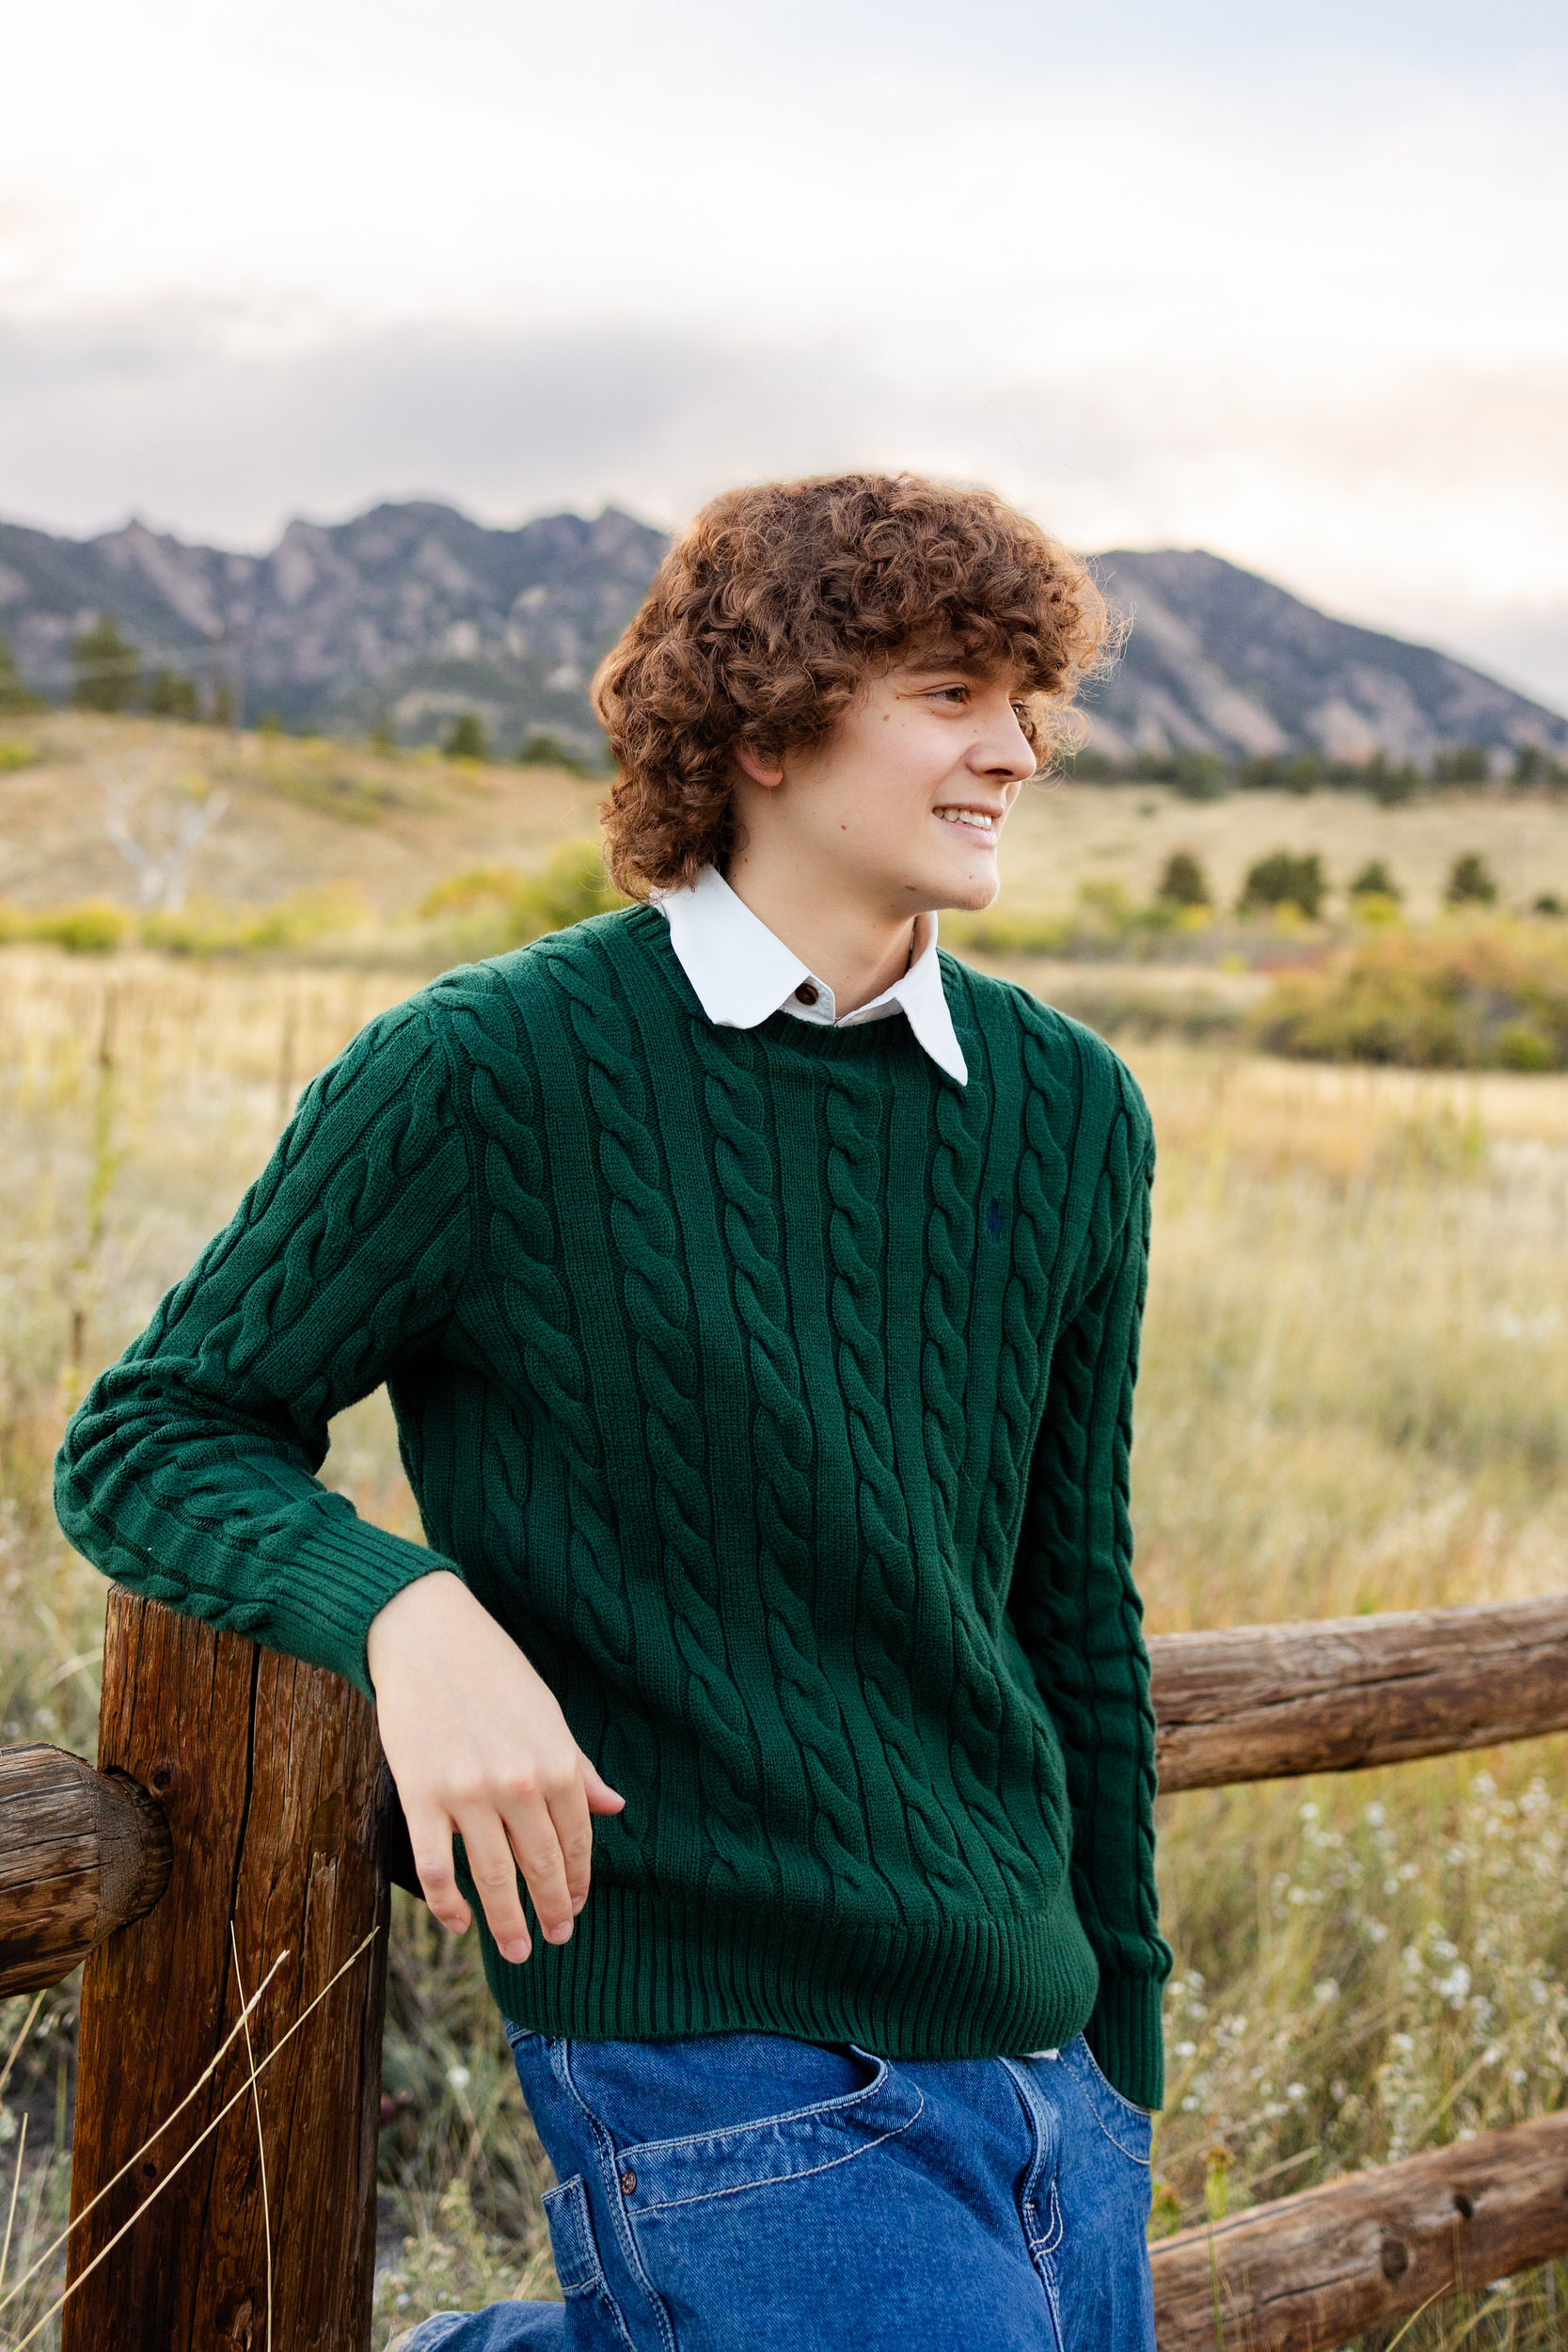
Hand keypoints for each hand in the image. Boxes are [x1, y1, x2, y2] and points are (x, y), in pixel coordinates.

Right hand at [367, 1570, 623, 1962]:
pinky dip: (448, 1907)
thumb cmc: (493, 1671)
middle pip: (541, 1867)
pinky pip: (437, 1869)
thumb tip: (614, 1806)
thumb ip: (579, 1768)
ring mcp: (468, 1794)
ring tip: (518, 1951)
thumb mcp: (548, 1714)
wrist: (427, 1635)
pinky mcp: (421, 1796)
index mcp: (556, 1762)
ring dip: (508, 1925)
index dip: (579, 1880)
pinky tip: (459, 1924)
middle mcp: (519, 1784)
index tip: (578, 1904)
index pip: (577, 1839)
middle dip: (552, 1911)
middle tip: (556, 1940)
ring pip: (493, 1879)